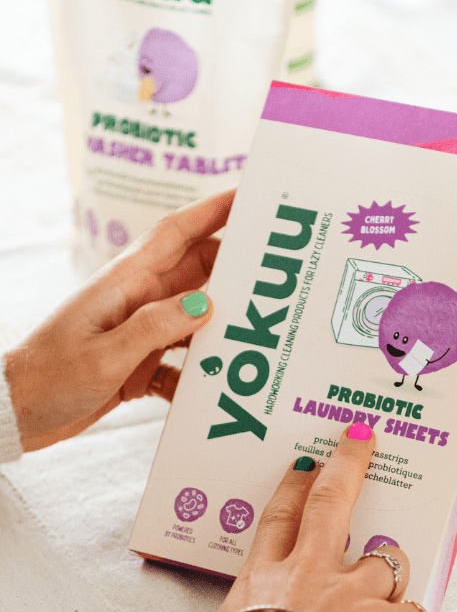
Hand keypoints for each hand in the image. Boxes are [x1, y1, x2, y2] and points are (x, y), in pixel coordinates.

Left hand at [4, 190, 233, 451]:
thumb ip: (157, 327)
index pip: (177, 233)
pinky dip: (196, 374)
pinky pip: (180, 361)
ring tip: (258, 333)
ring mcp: (138, 330)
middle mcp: (137, 299)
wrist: (15, 415)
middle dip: (234, 268)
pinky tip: (208, 392)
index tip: (249, 196)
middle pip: (196, 271)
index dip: (214, 209)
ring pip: (194, 316)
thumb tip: (207, 306)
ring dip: (222, 324)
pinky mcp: (137, 360)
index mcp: (126, 283)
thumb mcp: (107, 355)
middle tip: (275, 271)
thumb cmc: (49, 377)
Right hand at [193, 423, 426, 611]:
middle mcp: (308, 571)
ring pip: (389, 560)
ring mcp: (348, 591)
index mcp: (265, 575)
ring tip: (389, 596)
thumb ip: (256, 610)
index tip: (308, 461)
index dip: (295, 483)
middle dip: (349, 465)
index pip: (281, 514)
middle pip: (332, 502)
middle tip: (362, 439)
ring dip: (393, 574)